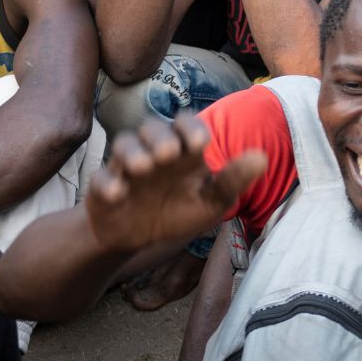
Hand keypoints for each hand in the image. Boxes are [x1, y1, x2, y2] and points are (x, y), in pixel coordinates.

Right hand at [86, 116, 265, 254]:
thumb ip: (233, 180)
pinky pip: (100, 178)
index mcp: (184, 152)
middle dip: (160, 137)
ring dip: (133, 153)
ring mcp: (126, 167)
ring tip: (143, 168)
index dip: (191, 128)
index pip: (186, 124)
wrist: (137, 235)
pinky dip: (108, 184)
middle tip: (169, 154)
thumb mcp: (211, 201)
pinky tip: (118, 193)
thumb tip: (261, 157)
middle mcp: (154, 151)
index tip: (198, 144)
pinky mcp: (103, 186)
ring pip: (124, 144)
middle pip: (153, 128)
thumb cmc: (178, 210)